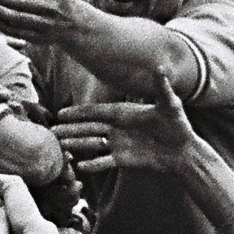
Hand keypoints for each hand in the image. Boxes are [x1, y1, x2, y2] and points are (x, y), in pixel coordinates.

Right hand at [57, 81, 198, 175]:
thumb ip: (161, 87)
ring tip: (58, 147)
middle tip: (51, 131)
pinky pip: (104, 161)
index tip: (60, 113)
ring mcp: (118, 143)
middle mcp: (116, 127)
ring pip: (92, 143)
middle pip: (88, 128)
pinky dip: (93, 164)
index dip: (78, 112)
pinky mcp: (123, 159)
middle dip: (70, 129)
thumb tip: (160, 66)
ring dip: (76, 144)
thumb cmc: (178, 124)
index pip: (96, 112)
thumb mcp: (170, 105)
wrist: (182, 150)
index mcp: (123, 112)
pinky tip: (79, 166)